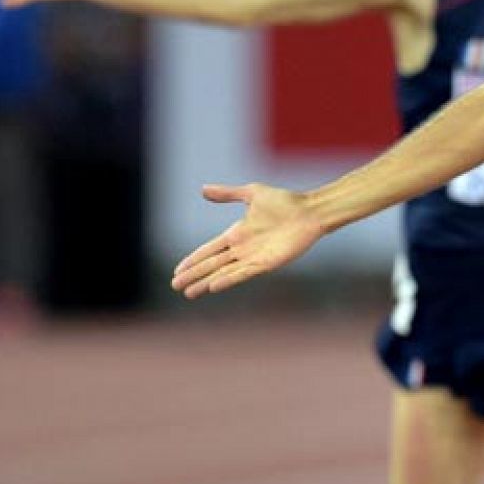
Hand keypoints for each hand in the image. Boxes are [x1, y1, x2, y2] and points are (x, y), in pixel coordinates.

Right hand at [171, 183, 324, 298]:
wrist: (309, 211)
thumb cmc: (285, 201)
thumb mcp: (252, 193)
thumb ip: (227, 194)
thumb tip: (202, 189)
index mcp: (236, 234)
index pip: (208, 250)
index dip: (192, 260)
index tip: (177, 270)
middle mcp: (242, 248)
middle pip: (211, 264)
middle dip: (193, 274)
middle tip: (174, 285)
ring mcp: (253, 257)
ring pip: (223, 272)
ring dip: (205, 282)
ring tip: (188, 293)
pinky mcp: (266, 263)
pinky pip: (243, 273)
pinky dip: (228, 280)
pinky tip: (214, 286)